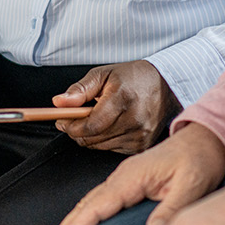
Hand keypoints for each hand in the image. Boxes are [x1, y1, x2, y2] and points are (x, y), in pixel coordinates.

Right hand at [46, 122, 224, 224]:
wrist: (203, 140)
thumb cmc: (198, 159)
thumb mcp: (191, 185)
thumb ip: (171, 208)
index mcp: (133, 176)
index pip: (98, 205)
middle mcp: (123, 176)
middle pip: (86, 204)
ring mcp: (123, 178)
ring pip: (90, 202)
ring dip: (72, 222)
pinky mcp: (128, 182)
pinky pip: (100, 200)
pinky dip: (85, 214)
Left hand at [52, 60, 181, 153]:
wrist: (166, 85)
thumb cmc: (134, 78)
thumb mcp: (103, 74)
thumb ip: (79, 90)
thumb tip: (59, 103)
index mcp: (122, 99)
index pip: (90, 125)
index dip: (71, 126)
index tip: (62, 120)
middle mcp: (134, 120)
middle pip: (93, 138)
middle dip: (77, 130)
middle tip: (74, 118)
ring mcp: (140, 136)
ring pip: (100, 146)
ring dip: (91, 136)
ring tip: (98, 118)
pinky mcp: (142, 146)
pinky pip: (112, 149)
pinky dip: (105, 140)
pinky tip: (112, 125)